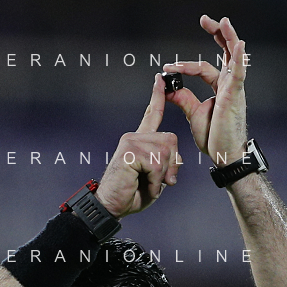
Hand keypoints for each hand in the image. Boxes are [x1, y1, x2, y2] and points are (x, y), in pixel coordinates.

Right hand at [95, 74, 180, 216]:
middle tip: (161, 182)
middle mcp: (134, 137)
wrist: (110, 207)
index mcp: (139, 141)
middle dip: (171, 164)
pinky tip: (145, 185)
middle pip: (170, 140)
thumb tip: (177, 159)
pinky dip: (156, 180)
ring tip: (149, 185)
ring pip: (165, 152)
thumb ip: (167, 165)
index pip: (151, 115)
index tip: (160, 79)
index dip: (157, 97)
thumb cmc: (130, 195)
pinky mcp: (129, 150)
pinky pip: (156, 163)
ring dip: (162, 175)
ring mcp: (131, 142)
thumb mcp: (156, 180)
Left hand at [163, 14, 247, 164]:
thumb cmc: (214, 136)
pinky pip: (238, 73)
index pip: (202, 67)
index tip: (167, 68)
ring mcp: (234, 88)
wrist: (223, 155)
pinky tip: (238, 44)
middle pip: (225, 51)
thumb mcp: (193, 113)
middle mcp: (228, 83)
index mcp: (219, 86)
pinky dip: (238, 58)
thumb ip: (183, 98)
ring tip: (222, 22)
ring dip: (229, 37)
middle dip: (216, 33)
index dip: (184, 66)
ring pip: (234, 56)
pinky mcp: (235, 96)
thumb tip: (169, 87)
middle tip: (204, 19)